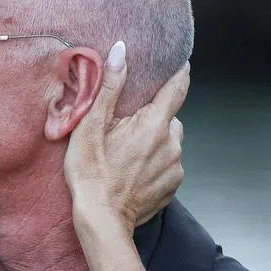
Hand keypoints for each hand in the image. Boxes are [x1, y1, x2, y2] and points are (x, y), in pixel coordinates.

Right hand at [63, 40, 188, 229]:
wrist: (100, 219)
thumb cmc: (90, 173)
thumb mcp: (91, 125)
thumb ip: (110, 86)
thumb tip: (121, 51)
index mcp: (154, 124)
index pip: (178, 88)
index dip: (179, 74)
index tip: (180, 65)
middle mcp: (172, 144)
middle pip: (169, 118)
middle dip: (153, 118)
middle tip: (127, 128)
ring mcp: (175, 167)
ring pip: (169, 143)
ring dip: (154, 143)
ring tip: (127, 154)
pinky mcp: (172, 187)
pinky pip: (168, 165)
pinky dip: (155, 164)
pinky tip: (133, 172)